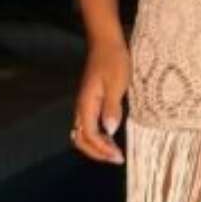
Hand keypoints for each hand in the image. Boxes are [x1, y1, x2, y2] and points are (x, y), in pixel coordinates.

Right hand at [70, 37, 129, 164]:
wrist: (106, 43)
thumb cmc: (114, 60)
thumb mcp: (117, 83)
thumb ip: (112, 107)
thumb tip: (109, 130)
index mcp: (86, 104)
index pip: (89, 136)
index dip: (103, 149)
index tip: (119, 156)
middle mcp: (81, 107)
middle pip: (80, 140)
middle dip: (97, 153)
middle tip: (116, 158)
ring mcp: (84, 105)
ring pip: (82, 134)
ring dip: (96, 146)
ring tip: (114, 151)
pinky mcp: (89, 102)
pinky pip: (88, 126)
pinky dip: (97, 137)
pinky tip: (111, 136)